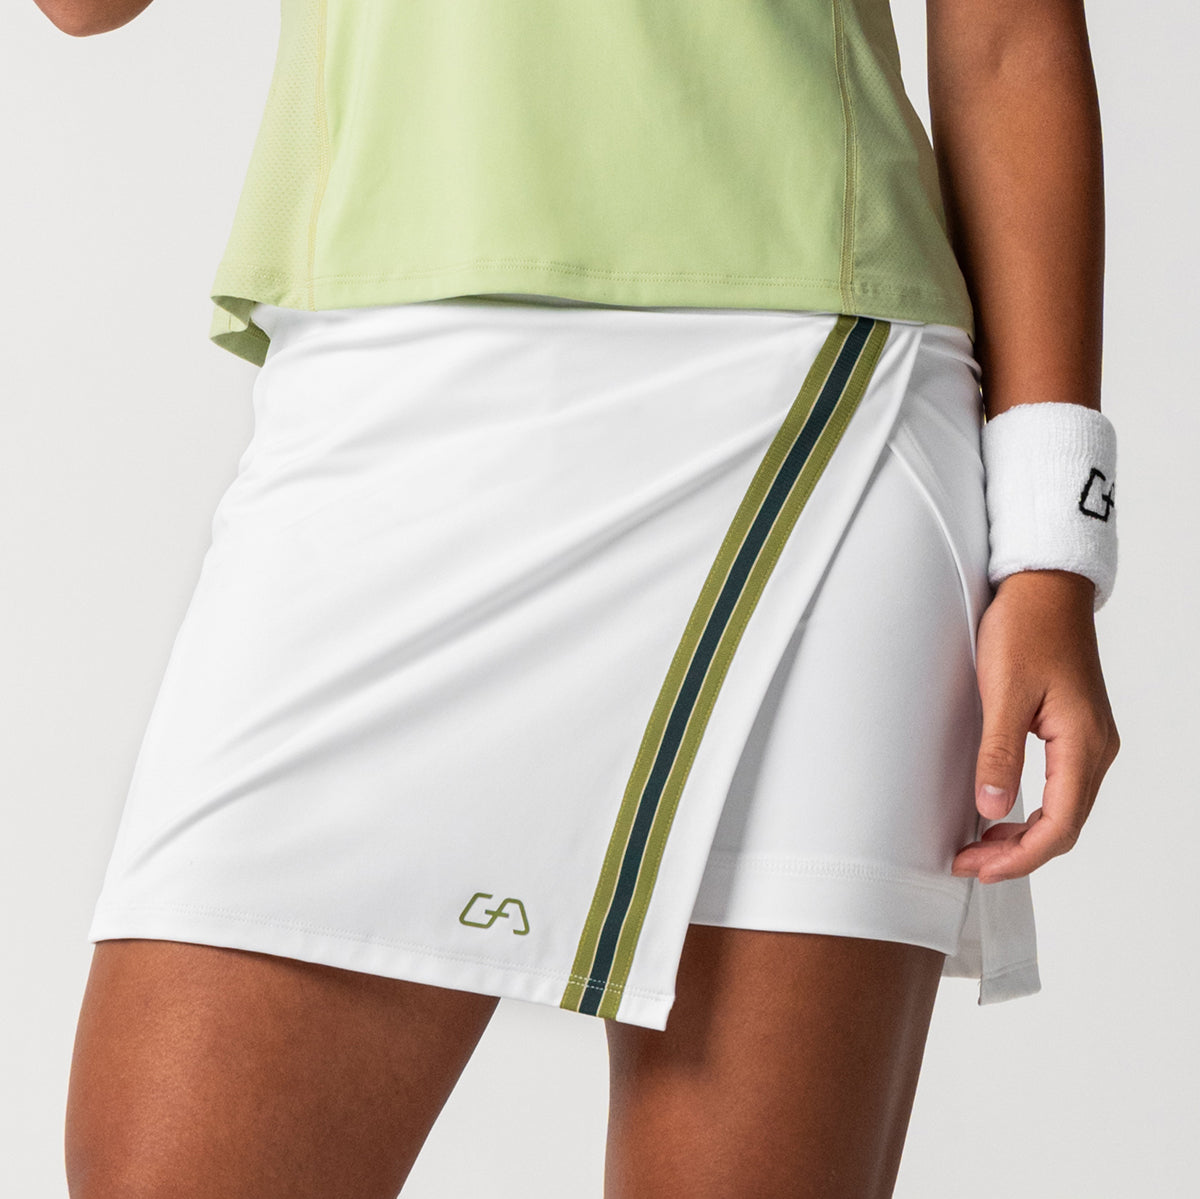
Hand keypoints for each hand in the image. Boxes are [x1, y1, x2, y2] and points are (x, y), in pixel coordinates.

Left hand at [951, 569, 1119, 883]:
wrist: (1045, 586)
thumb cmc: (1025, 627)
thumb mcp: (1003, 690)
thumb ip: (998, 752)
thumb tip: (991, 809)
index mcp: (1084, 742)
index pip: (1060, 825)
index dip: (1020, 857)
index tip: (979, 868)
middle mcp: (1096, 747)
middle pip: (1064, 825)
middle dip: (1017, 853)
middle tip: (967, 863)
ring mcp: (1089, 740)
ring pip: (1064, 809)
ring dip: (1023, 835)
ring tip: (978, 848)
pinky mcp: (1074, 730)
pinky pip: (1060, 787)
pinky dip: (1031, 811)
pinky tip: (999, 815)